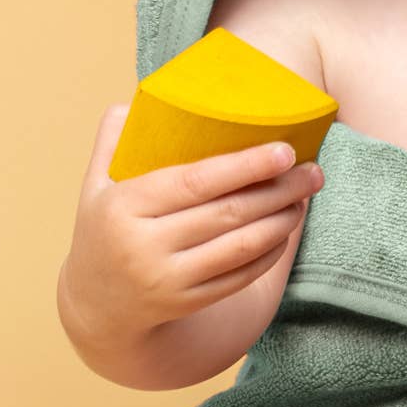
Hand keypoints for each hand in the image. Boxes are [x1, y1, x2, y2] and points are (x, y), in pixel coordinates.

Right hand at [57, 100, 324, 352]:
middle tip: (312, 171)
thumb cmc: (103, 230)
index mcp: (124, 206)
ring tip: (304, 197)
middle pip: (227, 213)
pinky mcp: (188, 303)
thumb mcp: (94, 186)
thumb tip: (134, 100)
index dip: (244, 166)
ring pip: (241, 246)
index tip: (284, 151)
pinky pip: (241, 275)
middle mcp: (145, 246)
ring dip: (282, 220)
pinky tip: (286, 230)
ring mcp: (168, 279)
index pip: (195, 182)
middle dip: (278, 190)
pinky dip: (270, 251)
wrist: (96, 306)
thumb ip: (112, 141)